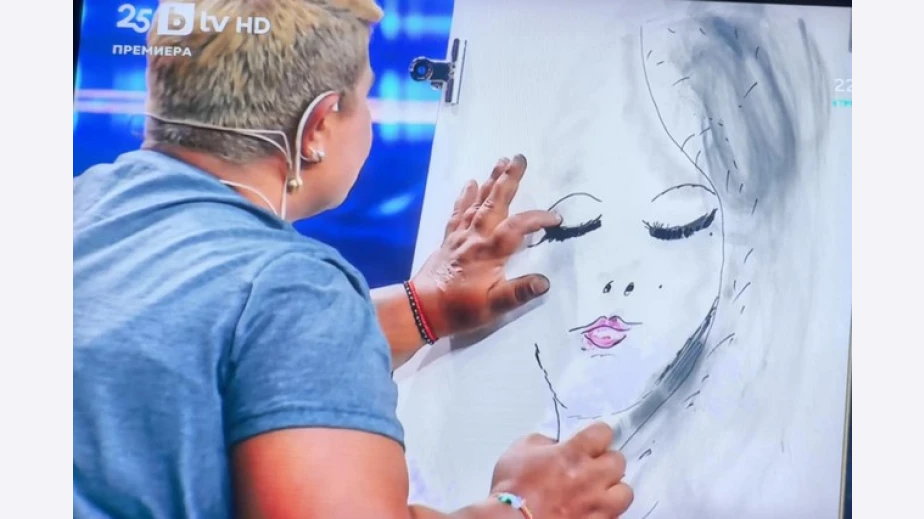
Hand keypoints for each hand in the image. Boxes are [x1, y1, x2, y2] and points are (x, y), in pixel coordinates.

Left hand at [411, 155, 560, 338]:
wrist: (422, 308)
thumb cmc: (460, 309)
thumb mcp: (494, 307)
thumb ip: (519, 292)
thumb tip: (545, 281)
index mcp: (489, 252)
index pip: (518, 227)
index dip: (537, 219)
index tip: (556, 218)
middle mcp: (475, 237)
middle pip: (495, 203)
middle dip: (509, 180)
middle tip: (520, 158)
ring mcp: (461, 236)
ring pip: (478, 202)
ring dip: (491, 181)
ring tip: (502, 161)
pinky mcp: (449, 239)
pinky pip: (458, 212)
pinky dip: (465, 196)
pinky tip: (471, 183)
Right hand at [489, 423, 633, 518]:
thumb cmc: (512, 488)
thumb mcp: (521, 449)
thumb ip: (544, 441)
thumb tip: (554, 444)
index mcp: (573, 453)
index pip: (603, 432)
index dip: (597, 435)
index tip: (591, 440)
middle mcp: (590, 476)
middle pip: (618, 460)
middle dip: (605, 462)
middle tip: (592, 467)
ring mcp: (596, 504)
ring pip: (625, 491)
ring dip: (613, 489)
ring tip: (599, 491)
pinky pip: (614, 514)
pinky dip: (605, 511)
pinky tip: (591, 509)